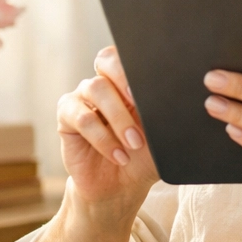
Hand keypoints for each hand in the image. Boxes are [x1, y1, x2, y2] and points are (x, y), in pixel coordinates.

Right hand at [56, 46, 158, 215]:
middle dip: (123, 77)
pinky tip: (118, 155)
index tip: (149, 84)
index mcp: (127, 81)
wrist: (121, 187)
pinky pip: (81, 118)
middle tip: (139, 102)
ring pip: (96, 89)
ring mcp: (82, 99)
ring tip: (134, 143)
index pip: (125, 54)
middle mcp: (103, 84)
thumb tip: (174, 98)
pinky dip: (103, 138)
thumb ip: (164, 114)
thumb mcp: (161, 136)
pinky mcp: (67, 118)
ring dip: (118, 118)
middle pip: (105, 60)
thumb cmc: (144, 156)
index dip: (134, 63)